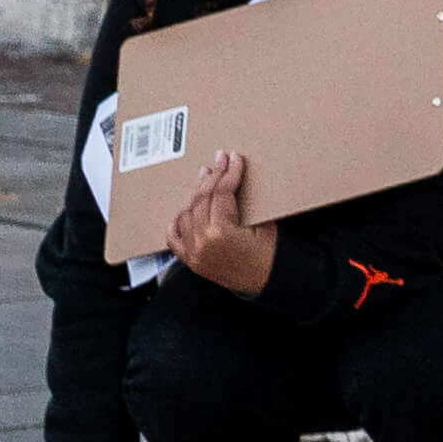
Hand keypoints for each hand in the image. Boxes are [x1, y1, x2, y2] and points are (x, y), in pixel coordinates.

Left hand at [167, 147, 279, 297]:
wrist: (264, 282)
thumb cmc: (268, 256)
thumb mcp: (264, 226)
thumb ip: (246, 205)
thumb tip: (236, 182)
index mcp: (221, 232)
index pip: (222, 193)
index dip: (230, 173)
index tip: (234, 159)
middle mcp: (201, 241)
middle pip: (202, 199)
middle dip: (213, 176)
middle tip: (220, 160)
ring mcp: (192, 251)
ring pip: (187, 212)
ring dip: (196, 194)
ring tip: (205, 178)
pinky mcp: (189, 259)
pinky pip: (174, 236)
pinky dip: (177, 221)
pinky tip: (185, 208)